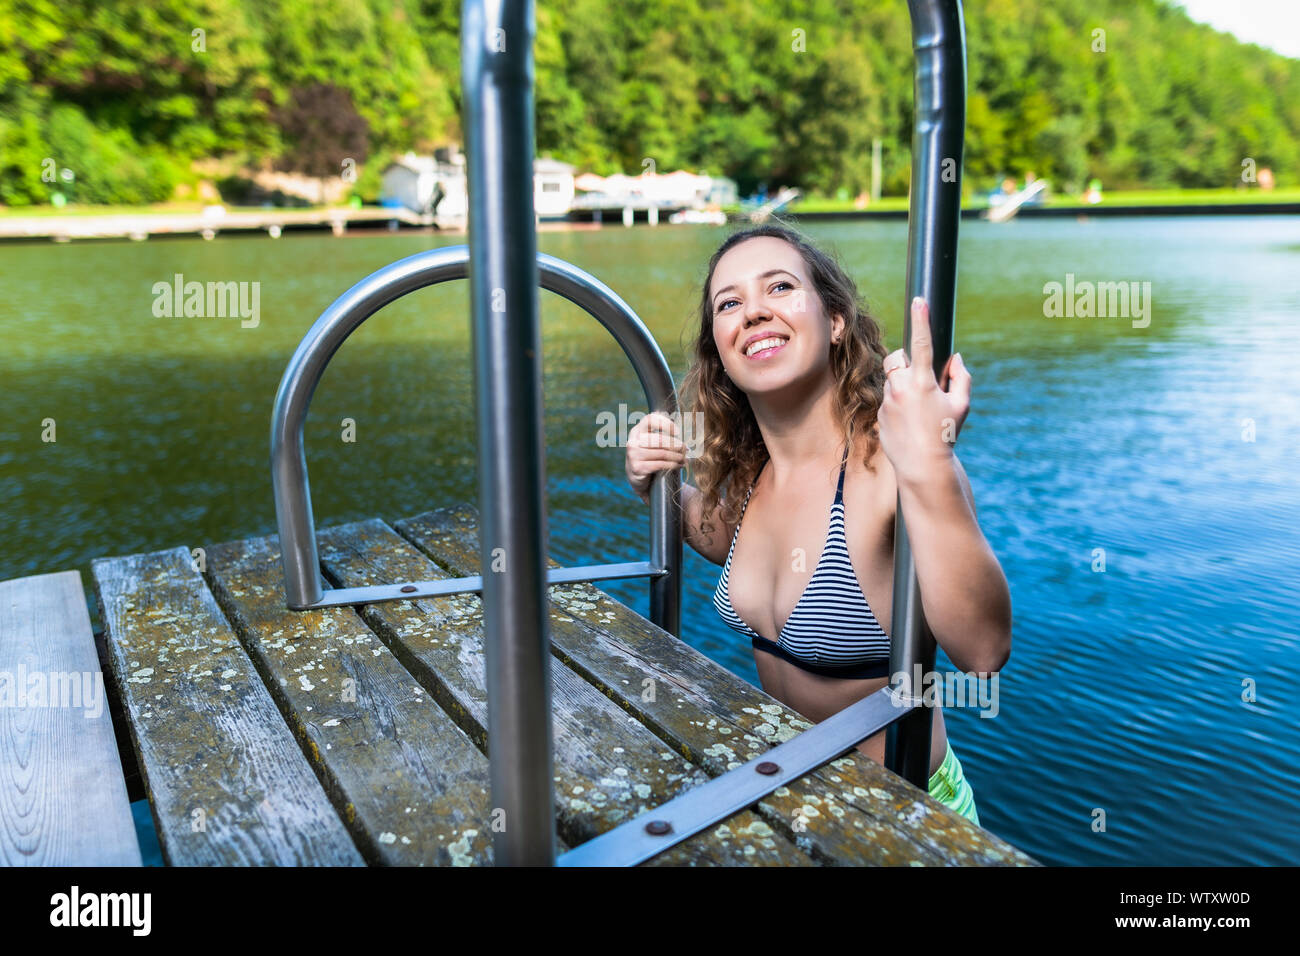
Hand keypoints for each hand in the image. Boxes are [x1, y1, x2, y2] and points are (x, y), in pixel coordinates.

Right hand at [625, 411, 686, 503]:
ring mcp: (633, 455)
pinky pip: (659, 464)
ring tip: (684, 458)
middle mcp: (633, 441)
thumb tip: (683, 433)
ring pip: (661, 453)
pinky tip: (679, 465)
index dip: (665, 423)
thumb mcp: (653, 445)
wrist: (639, 479)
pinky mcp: (637, 468)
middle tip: (685, 448)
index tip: (678, 431)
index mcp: (637, 431)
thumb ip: (663, 436)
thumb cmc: (650, 458)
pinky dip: (672, 465)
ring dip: (677, 456)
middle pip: (659, 438)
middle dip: (675, 444)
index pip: (649, 419)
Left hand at [876, 297, 971, 487]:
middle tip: (919, 379)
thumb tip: (955, 359)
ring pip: (891, 381)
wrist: (922, 465)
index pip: (922, 343)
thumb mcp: (961, 406)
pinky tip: (908, 423)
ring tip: (917, 411)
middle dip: (905, 362)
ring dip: (902, 387)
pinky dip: (896, 405)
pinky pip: (886, 400)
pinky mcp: (878, 414)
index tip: (919, 300)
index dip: (922, 320)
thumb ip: (961, 378)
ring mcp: (887, 401)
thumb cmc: (945, 435)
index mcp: (923, 382)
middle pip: (896, 358)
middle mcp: (901, 388)